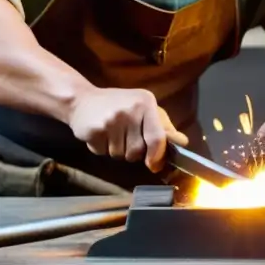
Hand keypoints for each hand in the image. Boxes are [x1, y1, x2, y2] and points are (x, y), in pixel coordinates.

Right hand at [67, 87, 188, 171]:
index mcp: (146, 103)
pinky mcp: (94, 130)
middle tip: (125, 138)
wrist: (81, 99)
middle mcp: (130, 110)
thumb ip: (163, 126)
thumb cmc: (118, 104)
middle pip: (137, 151)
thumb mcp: (143, 108)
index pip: (157, 138)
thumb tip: (183, 142)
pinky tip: (100, 134)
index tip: (154, 165)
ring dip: (117, 151)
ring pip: (121, 155)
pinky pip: (104, 153)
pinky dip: (102, 149)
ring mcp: (111, 120)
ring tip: (111, 134)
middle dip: (132, 152)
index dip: (157, 156)